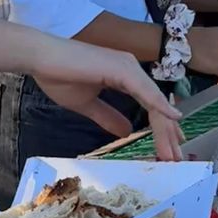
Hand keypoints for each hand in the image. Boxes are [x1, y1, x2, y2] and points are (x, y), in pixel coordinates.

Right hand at [34, 48, 182, 161]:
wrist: (40, 59)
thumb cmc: (59, 76)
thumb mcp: (88, 104)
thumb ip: (108, 117)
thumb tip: (127, 132)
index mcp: (125, 76)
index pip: (150, 105)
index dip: (161, 128)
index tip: (169, 148)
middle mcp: (131, 69)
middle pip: (156, 106)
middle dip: (167, 134)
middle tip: (176, 158)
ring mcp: (128, 67)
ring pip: (154, 101)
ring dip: (165, 129)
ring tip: (173, 151)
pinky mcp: (121, 67)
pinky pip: (145, 90)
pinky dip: (159, 106)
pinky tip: (172, 119)